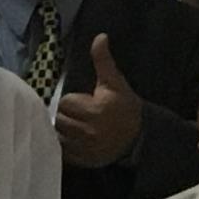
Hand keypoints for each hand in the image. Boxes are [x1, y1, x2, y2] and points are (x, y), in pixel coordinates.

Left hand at [52, 35, 141, 166]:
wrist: (140, 136)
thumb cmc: (125, 106)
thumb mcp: (115, 83)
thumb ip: (103, 61)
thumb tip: (100, 36)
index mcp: (96, 111)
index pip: (66, 103)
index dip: (72, 100)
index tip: (83, 101)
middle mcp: (89, 132)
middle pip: (60, 119)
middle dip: (67, 114)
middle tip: (79, 114)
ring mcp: (85, 149)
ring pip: (58, 135)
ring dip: (63, 130)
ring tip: (76, 126)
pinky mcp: (83, 161)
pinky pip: (63, 152)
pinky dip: (65, 145)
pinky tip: (75, 139)